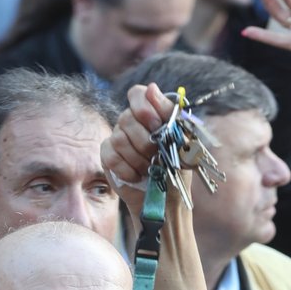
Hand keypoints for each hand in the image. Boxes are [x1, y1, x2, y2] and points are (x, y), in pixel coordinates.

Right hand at [100, 82, 176, 227]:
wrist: (167, 201)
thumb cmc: (177, 170)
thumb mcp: (182, 141)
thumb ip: (169, 114)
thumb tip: (152, 88)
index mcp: (151, 115)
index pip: (137, 94)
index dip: (144, 106)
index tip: (156, 124)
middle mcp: (131, 123)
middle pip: (127, 117)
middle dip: (146, 141)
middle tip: (157, 156)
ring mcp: (118, 138)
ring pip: (119, 138)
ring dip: (138, 159)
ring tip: (149, 170)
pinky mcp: (108, 157)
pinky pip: (110, 155)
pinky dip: (127, 169)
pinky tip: (137, 176)